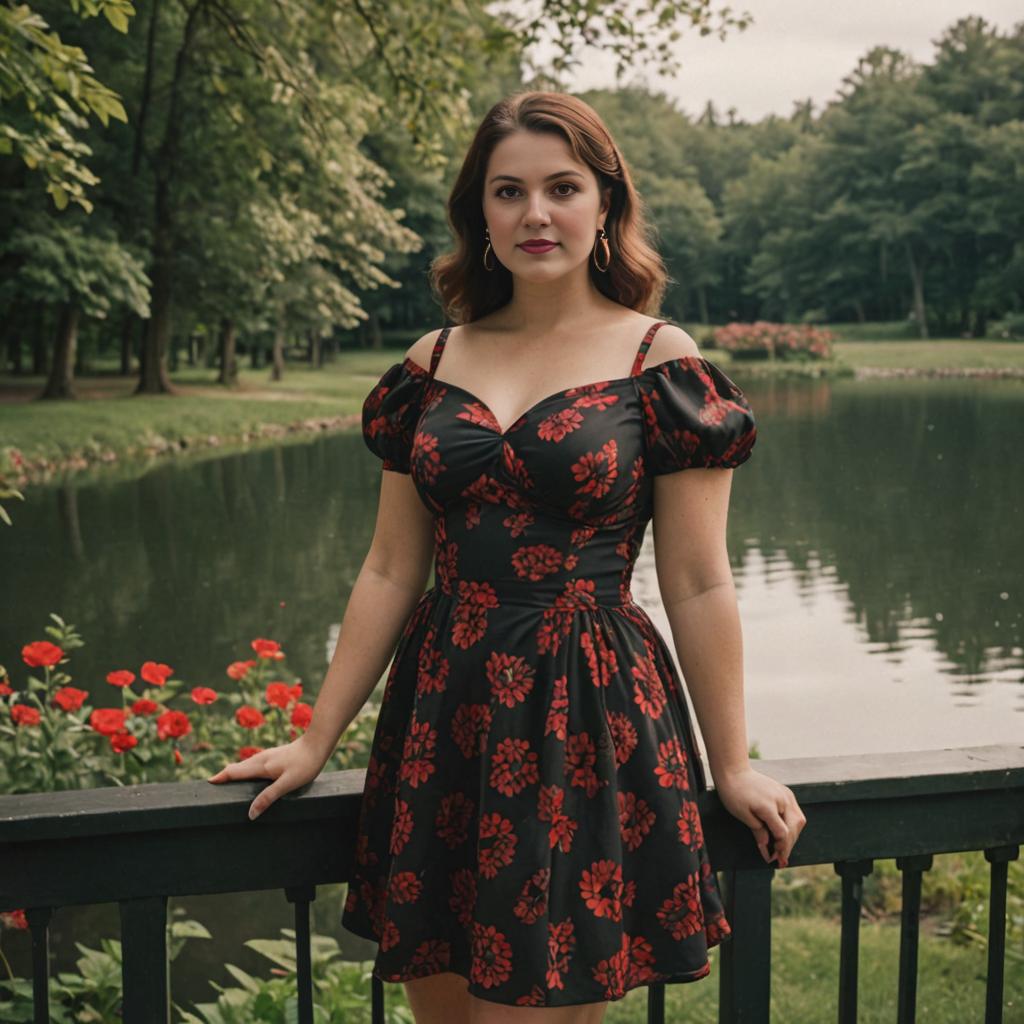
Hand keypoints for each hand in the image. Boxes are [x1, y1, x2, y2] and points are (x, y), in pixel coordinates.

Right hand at [206, 734, 329, 819]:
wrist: (318, 743)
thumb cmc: (305, 764)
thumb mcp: (287, 783)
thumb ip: (268, 797)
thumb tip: (250, 814)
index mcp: (261, 766)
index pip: (234, 772)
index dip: (220, 777)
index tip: (207, 783)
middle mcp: (261, 759)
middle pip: (237, 768)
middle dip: (224, 776)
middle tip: (213, 786)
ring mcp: (268, 756)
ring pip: (246, 765)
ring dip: (235, 773)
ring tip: (227, 783)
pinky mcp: (275, 756)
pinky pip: (254, 764)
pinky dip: (246, 770)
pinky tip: (251, 777)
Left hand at [712, 766, 805, 867]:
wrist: (734, 771)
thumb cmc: (734, 792)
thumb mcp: (742, 815)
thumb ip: (757, 831)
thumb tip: (767, 848)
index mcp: (769, 806)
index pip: (783, 833)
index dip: (780, 848)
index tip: (774, 859)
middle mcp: (782, 799)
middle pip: (794, 828)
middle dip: (788, 845)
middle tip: (780, 858)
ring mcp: (786, 794)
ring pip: (799, 821)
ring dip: (792, 836)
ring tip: (781, 847)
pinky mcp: (786, 792)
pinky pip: (795, 812)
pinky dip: (792, 825)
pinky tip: (783, 833)